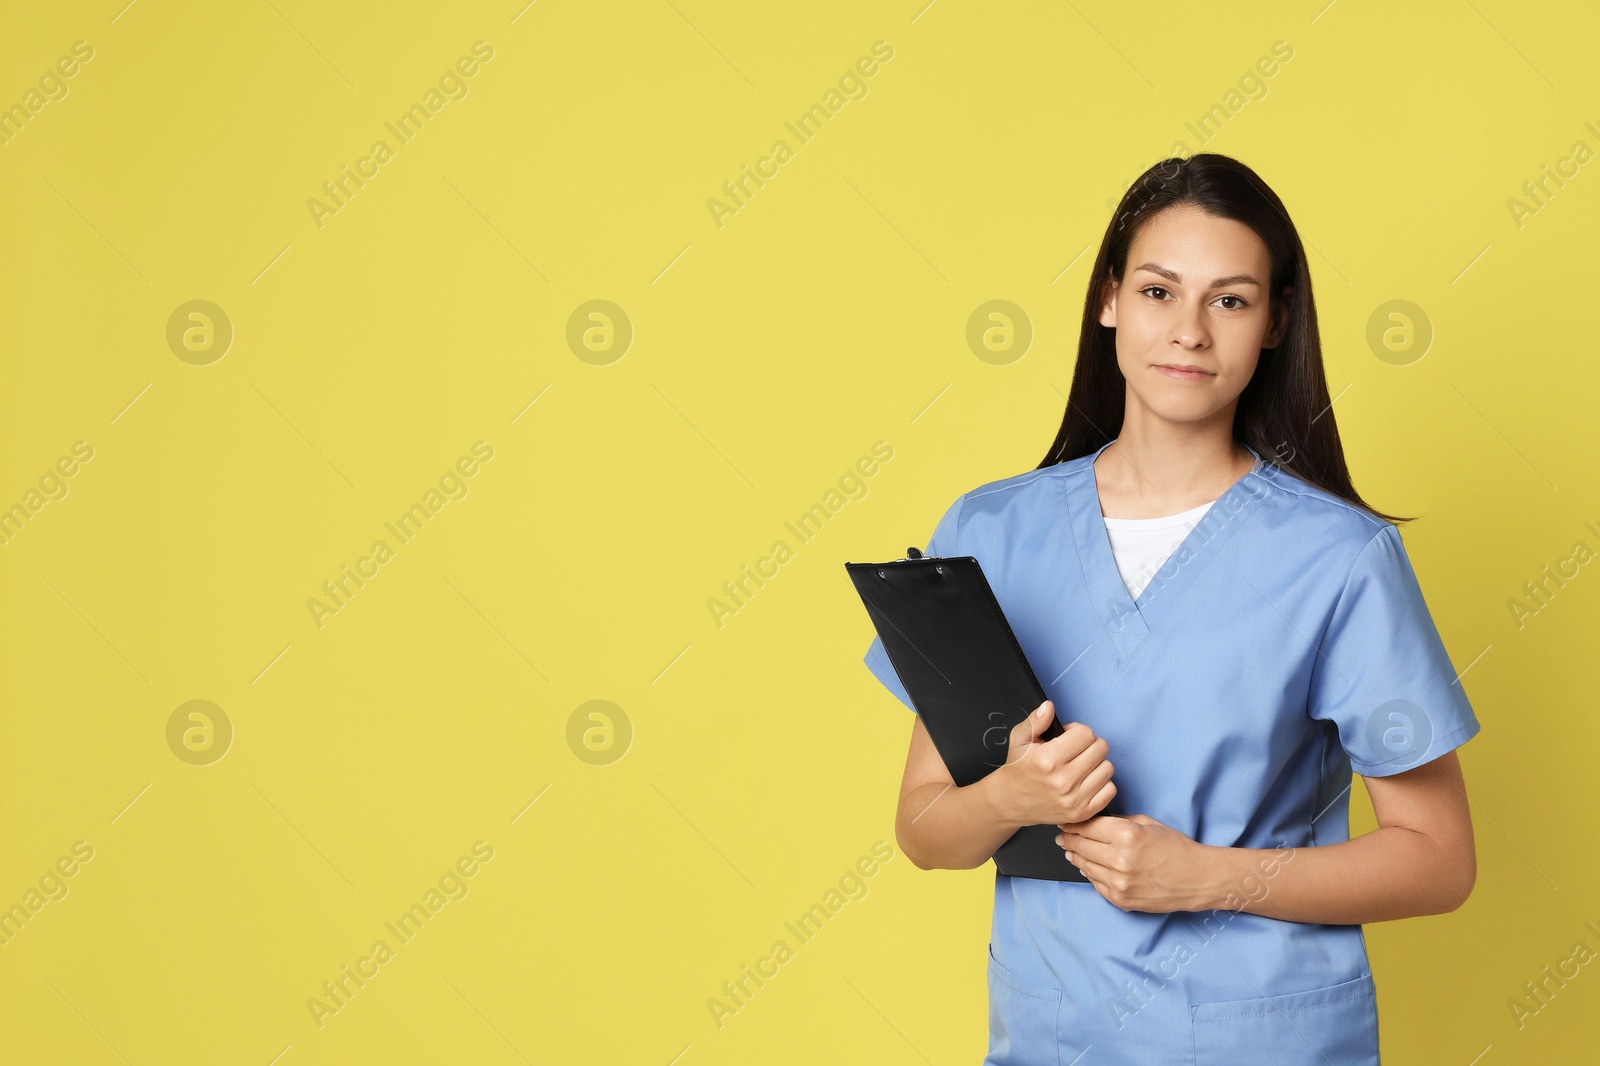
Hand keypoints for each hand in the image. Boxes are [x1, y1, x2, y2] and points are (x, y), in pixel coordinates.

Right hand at [994, 701, 1115, 826]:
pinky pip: (1110, 790)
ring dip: (1097, 763)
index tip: (1068, 738)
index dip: (1078, 731)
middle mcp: (1063, 781)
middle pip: (1100, 749)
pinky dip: (1102, 783)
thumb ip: (1036, 721)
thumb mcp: (1020, 739)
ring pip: (1108, 768)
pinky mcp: (1082, 813)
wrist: (1011, 802)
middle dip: (1089, 744)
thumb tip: (1049, 706)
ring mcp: (1075, 799)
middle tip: (1075, 750)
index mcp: (1048, 760)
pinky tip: (1087, 781)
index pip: (1086, 734)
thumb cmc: (1018, 768)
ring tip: (1081, 766)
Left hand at [1056, 814, 1218, 912]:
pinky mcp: (1121, 900)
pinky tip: (1087, 867)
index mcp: (1126, 835)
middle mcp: (1119, 860)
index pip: (1087, 827)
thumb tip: (1094, 821)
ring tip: (1071, 851)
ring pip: (1085, 866)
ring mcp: (1119, 883)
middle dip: (1069, 839)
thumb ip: (1118, 821)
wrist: (1197, 878)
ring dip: (1075, 857)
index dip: (1072, 824)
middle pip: (1081, 846)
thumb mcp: (1148, 823)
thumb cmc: (1176, 848)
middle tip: (1062, 836)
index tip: (1065, 822)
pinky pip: (1096, 884)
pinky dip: (1089, 874)